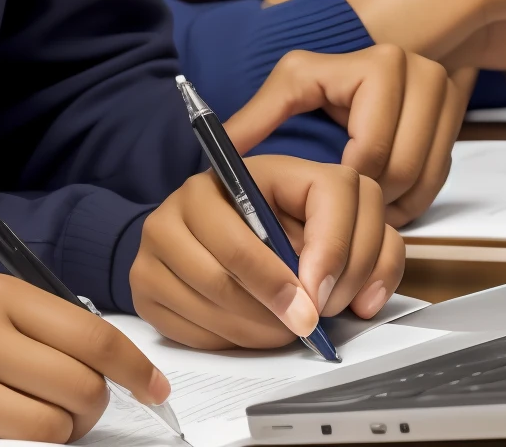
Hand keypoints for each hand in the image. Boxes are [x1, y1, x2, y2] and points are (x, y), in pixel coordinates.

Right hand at [0, 276, 169, 439]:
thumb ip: (41, 329)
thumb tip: (110, 368)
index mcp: (2, 293)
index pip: (93, 334)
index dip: (135, 369)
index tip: (156, 389)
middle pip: (80, 385)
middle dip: (94, 410)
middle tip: (79, 413)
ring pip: (51, 426)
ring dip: (60, 436)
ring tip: (41, 426)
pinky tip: (3, 433)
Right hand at [132, 154, 401, 352]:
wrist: (192, 248)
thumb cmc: (267, 237)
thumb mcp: (315, 230)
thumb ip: (354, 251)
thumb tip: (363, 298)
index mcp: (261, 165)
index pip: (318, 192)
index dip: (331, 248)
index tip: (331, 296)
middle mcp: (199, 188)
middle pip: (242, 250)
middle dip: (282, 299)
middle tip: (305, 326)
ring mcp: (163, 229)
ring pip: (214, 290)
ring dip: (256, 328)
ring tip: (279, 333)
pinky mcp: (143, 275)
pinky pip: (186, 321)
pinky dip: (222, 339)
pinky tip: (242, 333)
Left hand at [223, 44, 470, 220]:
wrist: (370, 54)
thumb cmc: (326, 77)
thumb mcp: (289, 85)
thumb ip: (256, 115)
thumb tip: (222, 148)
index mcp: (378, 66)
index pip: (372, 151)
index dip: (348, 187)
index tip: (327, 201)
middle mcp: (418, 75)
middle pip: (401, 169)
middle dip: (369, 202)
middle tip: (342, 218)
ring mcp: (441, 97)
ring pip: (423, 179)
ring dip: (390, 206)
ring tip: (356, 214)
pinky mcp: (452, 119)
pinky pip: (437, 179)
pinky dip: (410, 201)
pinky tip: (380, 204)